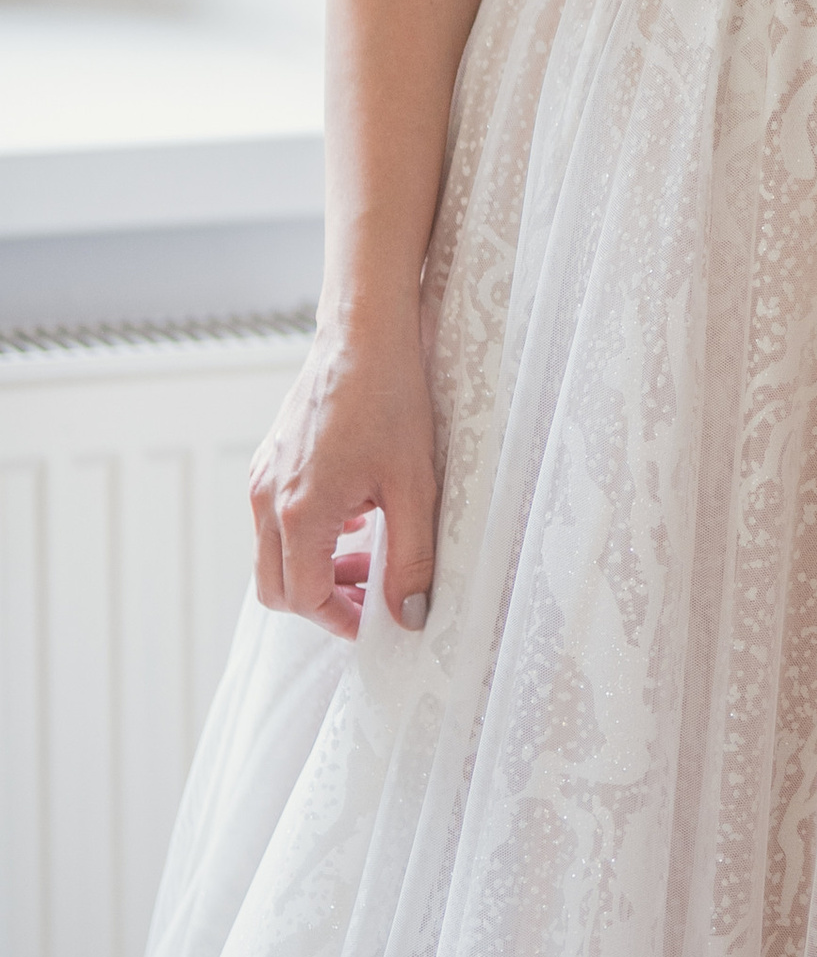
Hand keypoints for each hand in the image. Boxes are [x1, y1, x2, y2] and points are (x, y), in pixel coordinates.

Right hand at [250, 310, 440, 641]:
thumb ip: (412, 557)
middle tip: (373, 593)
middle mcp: (267, 499)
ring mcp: (261, 478)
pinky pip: (274, 521)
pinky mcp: (267, 461)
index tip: (377, 620)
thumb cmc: (391, 401)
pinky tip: (355, 515)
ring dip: (317, 568)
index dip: (342, 619)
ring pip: (273, 555)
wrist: (363, 335)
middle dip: (324, 601)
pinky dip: (307, 536)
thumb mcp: (415, 486)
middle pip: (277, 587)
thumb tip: (411, 613)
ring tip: (371, 553)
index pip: (304, 598)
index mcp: (300, 512)